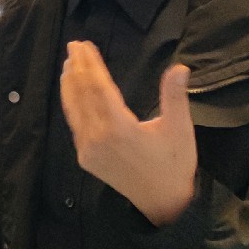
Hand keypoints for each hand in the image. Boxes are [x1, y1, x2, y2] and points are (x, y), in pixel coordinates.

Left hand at [61, 43, 198, 226]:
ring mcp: (88, 150)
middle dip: (77, 68)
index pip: (99, 88)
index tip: (85, 46)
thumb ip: (175, 97)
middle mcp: (98, 138)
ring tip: (69, 64)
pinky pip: (75, 125)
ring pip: (74, 110)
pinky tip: (72, 93)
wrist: (163, 202)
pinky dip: (71, 105)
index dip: (91, 65)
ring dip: (70, 84)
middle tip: (73, 46)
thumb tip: (179, 68)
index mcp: (120, 128)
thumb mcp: (180, 129)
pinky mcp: (85, 158)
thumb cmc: (174, 164)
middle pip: (82, 95)